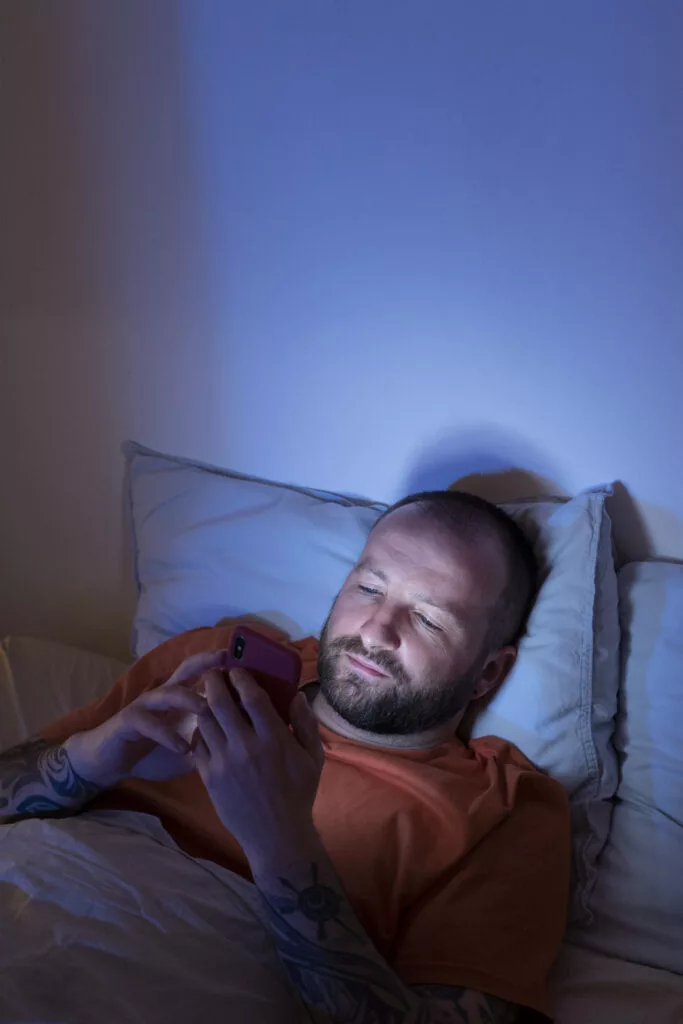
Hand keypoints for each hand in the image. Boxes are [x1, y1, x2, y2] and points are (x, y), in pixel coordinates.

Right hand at [64, 652, 226, 786]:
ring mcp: (145, 705)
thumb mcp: (187, 749)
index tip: (246, 663)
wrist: (108, 761)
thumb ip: (207, 742)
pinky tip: (183, 748)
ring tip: (207, 710)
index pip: (202, 675)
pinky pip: (149, 724)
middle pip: (185, 670)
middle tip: (226, 661)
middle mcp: (163, 695)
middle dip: (206, 663)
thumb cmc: (151, 752)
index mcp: (179, 698)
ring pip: (168, 693)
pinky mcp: (129, 721)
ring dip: (188, 699)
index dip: (222, 668)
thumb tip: (237, 745)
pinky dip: (167, 736)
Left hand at [193, 668, 324, 870]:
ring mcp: (224, 762)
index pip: (252, 696)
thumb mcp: (314, 757)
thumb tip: (296, 695)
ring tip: (205, 695)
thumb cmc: (299, 793)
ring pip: (204, 721)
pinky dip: (199, 730)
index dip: (241, 677)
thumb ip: (307, 723)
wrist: (276, 834)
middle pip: (220, 702)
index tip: (237, 669)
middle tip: (214, 673)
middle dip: (214, 681)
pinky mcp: (209, 777)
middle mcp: (246, 746)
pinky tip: (204, 726)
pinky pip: (197, 745)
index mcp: (274, 738)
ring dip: (203, 703)